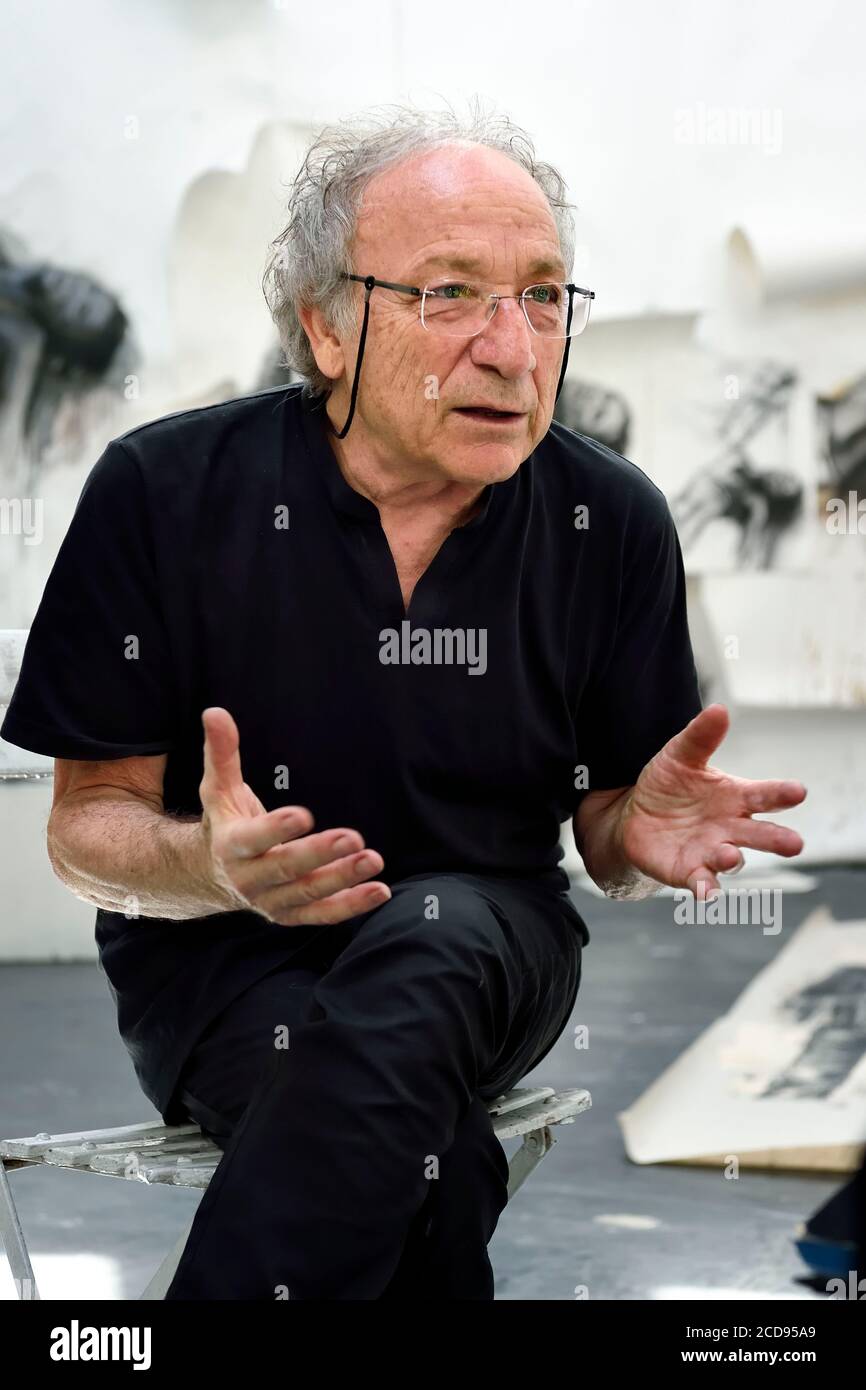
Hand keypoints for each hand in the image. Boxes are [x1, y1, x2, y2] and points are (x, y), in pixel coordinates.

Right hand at [198, 706, 390, 925]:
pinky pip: (322, 915)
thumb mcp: (218, 788)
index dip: (277, 829)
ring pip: (308, 894)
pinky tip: (379, 891)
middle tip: (353, 837)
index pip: (254, 838)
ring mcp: (271, 901)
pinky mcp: (290, 915)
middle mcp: (249, 879)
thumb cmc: (226, 822)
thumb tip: (214, 712)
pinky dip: (351, 906)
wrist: (212, 874)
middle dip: (319, 854)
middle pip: (286, 869)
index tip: (304, 814)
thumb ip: (222, 753)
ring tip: (373, 860)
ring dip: (342, 879)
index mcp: (231, 845)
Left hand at [619, 703, 805, 896]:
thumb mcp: (680, 756)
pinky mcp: (688, 871)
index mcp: (736, 797)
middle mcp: (731, 827)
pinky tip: (706, 892)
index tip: (798, 791)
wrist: (635, 815)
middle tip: (794, 844)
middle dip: (777, 839)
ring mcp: (711, 851)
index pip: (765, 795)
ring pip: (731, 859)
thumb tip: (719, 709)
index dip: (782, 793)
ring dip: (732, 859)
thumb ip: (700, 737)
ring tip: (728, 855)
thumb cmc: (669, 784)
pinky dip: (705, 888)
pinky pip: (701, 882)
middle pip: (760, 834)